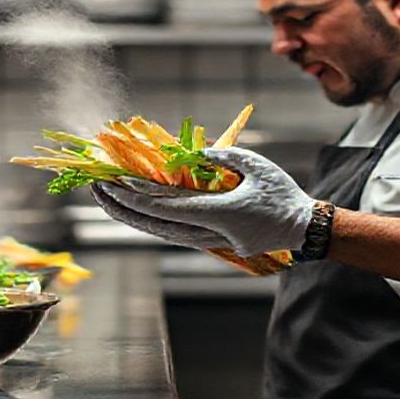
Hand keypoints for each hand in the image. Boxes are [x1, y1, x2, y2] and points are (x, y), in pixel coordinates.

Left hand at [92, 147, 314, 256]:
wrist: (302, 230)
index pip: (168, 207)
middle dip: (122, 208)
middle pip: (155, 225)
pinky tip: (136, 211)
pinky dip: (151, 222)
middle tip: (96, 191)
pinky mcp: (212, 243)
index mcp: (220, 213)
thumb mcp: (256, 166)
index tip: (115, 183)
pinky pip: (173, 233)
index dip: (138, 196)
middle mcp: (209, 233)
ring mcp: (209, 242)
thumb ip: (223, 157)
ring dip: (132, 217)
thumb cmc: (282, 194)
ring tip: (109, 200)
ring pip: (161, 234)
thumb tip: (193, 154)